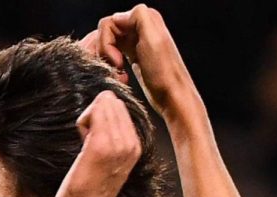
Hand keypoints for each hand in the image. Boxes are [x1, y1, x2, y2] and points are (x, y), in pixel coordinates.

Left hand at [52, 90, 143, 196]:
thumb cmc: (89, 187)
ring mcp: (119, 144)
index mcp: (136, 145)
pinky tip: (83, 146)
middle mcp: (132, 143)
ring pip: (102, 102)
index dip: (101, 119)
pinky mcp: (102, 146)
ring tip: (88, 149)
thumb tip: (105, 101)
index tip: (96, 144)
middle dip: (95, 116)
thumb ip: (112, 133)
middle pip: (111, 100)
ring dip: (87, 121)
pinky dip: (82, 124)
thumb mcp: (109, 158)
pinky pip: (93, 111)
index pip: (118, 105)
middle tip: (90, 146)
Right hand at [82, 8, 196, 120]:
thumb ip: (137, 16)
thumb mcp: (153, 37)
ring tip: (117, 74)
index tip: (118, 62)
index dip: (107, 43)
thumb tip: (117, 18)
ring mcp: (135, 42)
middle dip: (104, 52)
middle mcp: (138, 26)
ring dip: (106, 60)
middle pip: (105, 33)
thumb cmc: (164, 73)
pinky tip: (121, 77)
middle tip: (115, 68)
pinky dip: (110, 66)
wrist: (172, 99)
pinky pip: (112, 53)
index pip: (108, 23)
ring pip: (107, 44)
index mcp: (143, 18)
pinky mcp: (133, 56)